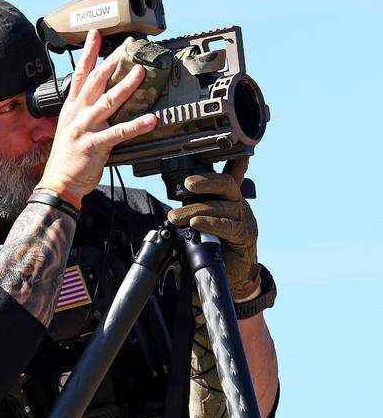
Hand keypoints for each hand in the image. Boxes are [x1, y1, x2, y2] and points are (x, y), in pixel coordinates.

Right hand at [37, 29, 158, 199]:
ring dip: (127, 85)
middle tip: (129, 46)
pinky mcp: (95, 145)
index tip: (96, 34)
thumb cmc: (67, 158)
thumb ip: (85, 112)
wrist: (59, 183)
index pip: (80, 74)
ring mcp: (86, 128)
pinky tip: (151, 119)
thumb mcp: (71, 128)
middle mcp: (78, 114)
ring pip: (109, 101)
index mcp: (72, 109)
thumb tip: (103, 98)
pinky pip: (119, 132)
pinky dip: (136, 125)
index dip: (88, 53)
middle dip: (113, 61)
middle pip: (96, 80)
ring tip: (142, 73)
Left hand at [167, 158, 260, 299]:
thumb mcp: (201, 222)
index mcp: (229, 197)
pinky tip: (196, 224)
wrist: (232, 274)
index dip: (234, 158)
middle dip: (205, 181)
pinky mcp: (245, 236)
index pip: (232, 173)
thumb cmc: (215, 244)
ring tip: (175, 217)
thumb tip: (172, 202)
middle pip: (227, 184)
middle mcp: (239, 203)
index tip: (227, 143)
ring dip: (194, 210)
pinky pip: (228, 226)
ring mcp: (244, 219)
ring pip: (221, 207)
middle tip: (186, 184)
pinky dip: (210, 224)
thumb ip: (194, 208)